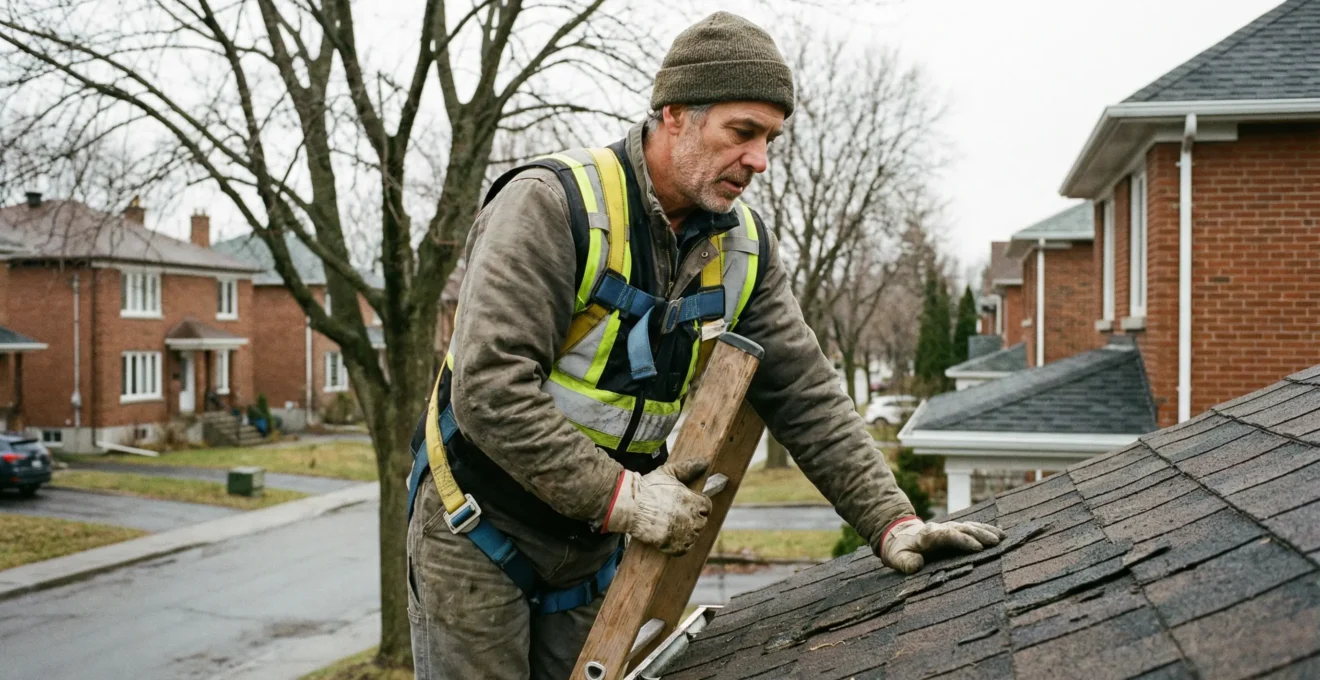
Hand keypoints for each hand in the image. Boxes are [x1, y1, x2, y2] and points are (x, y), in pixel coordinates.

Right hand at [603, 460, 711, 554]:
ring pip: (693, 537)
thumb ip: (688, 468)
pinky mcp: (672, 545)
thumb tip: (704, 462)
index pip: (707, 506)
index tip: (688, 505)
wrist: (630, 506)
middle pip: (702, 522)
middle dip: (692, 519)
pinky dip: (679, 546)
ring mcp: (682, 533)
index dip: (698, 505)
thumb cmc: (648, 488)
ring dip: (686, 533)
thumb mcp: (668, 472)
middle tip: (677, 515)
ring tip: (672, 526)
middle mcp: (691, 518)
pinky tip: (669, 537)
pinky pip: (683, 549)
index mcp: (692, 500)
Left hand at [876, 517, 1004, 573]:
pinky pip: (971, 527)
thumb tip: (916, 565)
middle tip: (996, 542)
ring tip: (1002, 538)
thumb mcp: (896, 558)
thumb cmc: (899, 551)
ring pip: (969, 526)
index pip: (947, 536)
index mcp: (927, 536)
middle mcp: (940, 528)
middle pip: (962, 528)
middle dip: (979, 534)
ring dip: (985, 531)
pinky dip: (985, 529)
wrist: (899, 537)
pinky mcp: (955, 530)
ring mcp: (948, 527)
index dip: (962, 541)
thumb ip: (905, 563)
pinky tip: (1000, 534)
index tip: (978, 548)